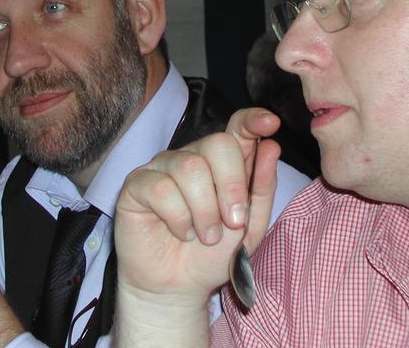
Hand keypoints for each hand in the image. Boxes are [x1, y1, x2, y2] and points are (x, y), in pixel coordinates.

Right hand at [115, 108, 280, 307]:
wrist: (178, 287)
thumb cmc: (212, 254)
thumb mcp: (249, 228)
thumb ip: (261, 188)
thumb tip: (271, 146)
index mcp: (223, 163)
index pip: (237, 127)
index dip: (253, 120)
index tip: (270, 124)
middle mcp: (192, 157)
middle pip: (217, 144)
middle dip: (231, 186)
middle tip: (232, 222)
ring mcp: (163, 167)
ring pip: (189, 168)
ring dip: (204, 211)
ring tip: (204, 235)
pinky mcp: (137, 184)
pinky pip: (161, 188)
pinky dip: (178, 218)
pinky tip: (179, 232)